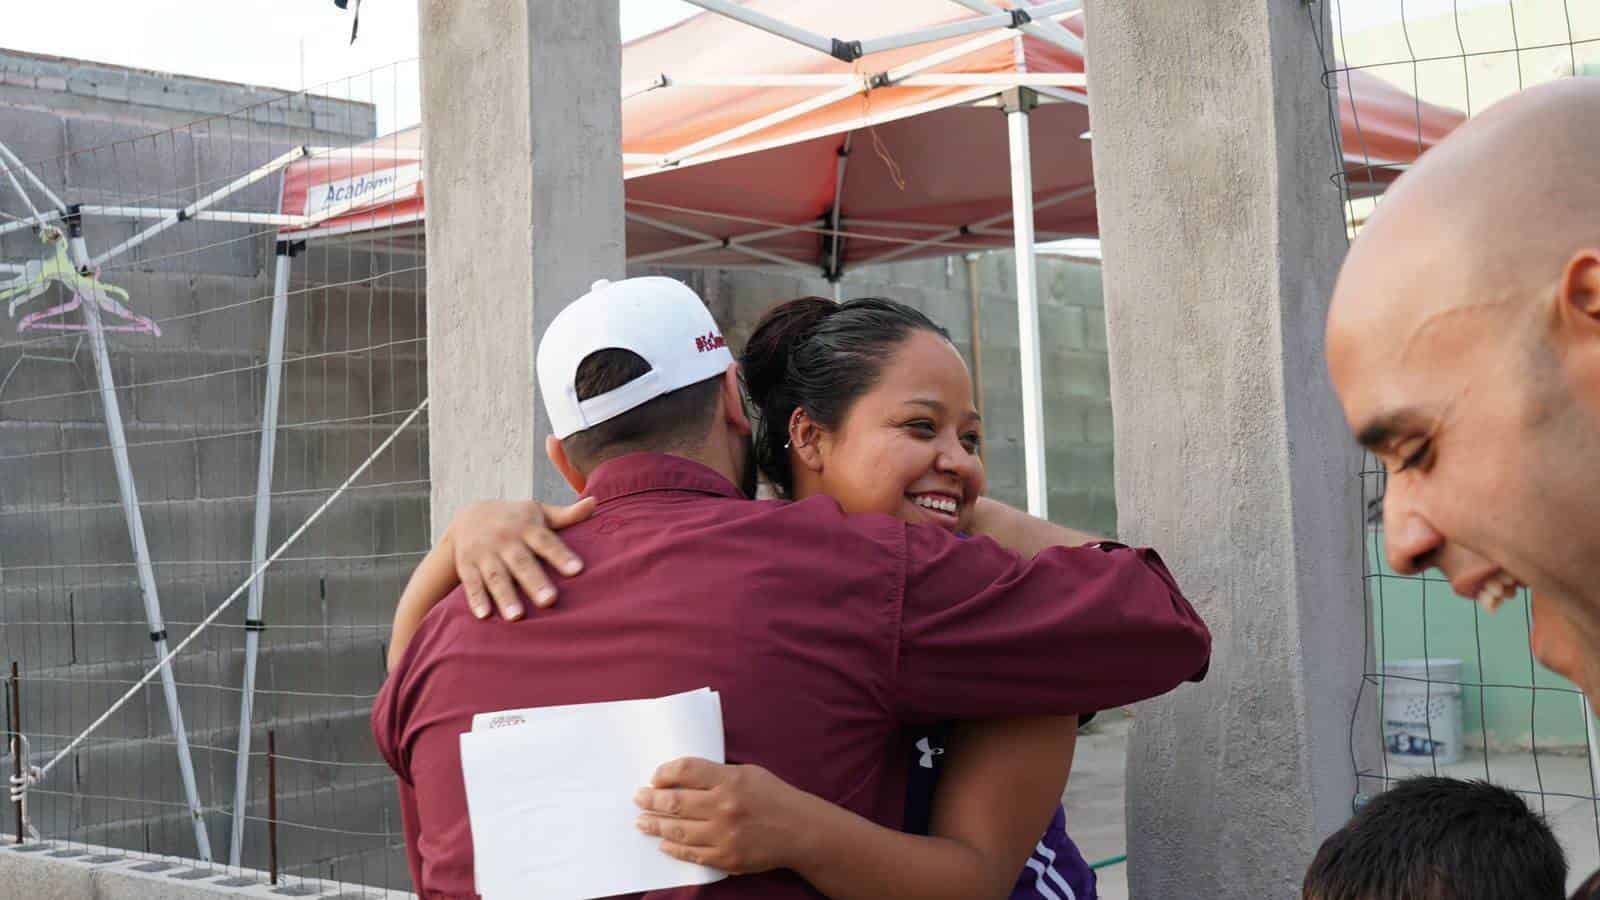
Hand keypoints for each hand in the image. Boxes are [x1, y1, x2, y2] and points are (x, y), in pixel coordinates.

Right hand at [449, 497, 596, 619]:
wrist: (468, 517)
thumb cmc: (515, 520)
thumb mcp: (538, 513)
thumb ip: (567, 515)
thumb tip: (595, 502)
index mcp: (526, 527)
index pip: (546, 541)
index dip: (561, 555)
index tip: (578, 570)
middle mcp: (505, 540)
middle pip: (521, 562)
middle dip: (534, 581)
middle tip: (550, 600)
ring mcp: (484, 553)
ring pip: (496, 576)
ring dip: (505, 596)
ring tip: (517, 617)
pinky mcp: (466, 566)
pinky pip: (471, 584)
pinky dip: (476, 599)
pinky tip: (484, 616)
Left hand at [634, 757, 818, 874]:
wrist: (800, 831)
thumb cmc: (773, 797)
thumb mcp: (748, 773)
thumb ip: (716, 774)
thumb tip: (680, 778)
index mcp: (730, 780)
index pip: (686, 771)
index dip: (664, 773)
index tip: (654, 777)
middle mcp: (724, 807)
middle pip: (676, 801)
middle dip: (651, 800)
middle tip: (638, 798)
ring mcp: (724, 835)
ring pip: (678, 830)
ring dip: (655, 825)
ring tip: (641, 822)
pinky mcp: (726, 858)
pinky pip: (692, 854)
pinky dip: (673, 849)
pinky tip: (663, 843)